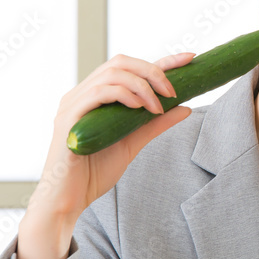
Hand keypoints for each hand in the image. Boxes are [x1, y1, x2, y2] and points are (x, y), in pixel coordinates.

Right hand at [17, 51, 195, 258]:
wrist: (70, 200)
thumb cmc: (95, 172)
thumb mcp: (134, 142)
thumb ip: (156, 124)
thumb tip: (187, 107)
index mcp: (96, 96)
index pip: (130, 68)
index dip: (161, 60)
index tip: (190, 58)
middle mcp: (82, 94)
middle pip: (121, 62)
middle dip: (153, 71)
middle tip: (173, 91)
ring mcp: (73, 104)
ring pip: (112, 73)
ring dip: (142, 85)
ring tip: (157, 106)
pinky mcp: (68, 118)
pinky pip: (98, 93)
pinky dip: (123, 95)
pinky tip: (139, 107)